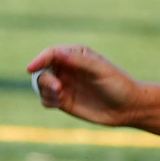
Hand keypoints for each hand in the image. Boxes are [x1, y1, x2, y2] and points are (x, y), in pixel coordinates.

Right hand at [27, 45, 148, 127]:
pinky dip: (47, 100)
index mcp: (76, 54)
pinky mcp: (64, 101)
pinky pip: (46, 99)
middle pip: (43, 69)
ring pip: (41, 85)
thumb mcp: (100, 71)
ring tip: (60, 97)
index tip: (31, 68)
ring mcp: (65, 85)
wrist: (128, 108)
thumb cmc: (118, 85)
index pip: (51, 54)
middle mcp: (67, 68)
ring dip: (45, 90)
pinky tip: (60, 103)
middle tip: (58, 88)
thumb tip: (57, 53)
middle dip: (45, 79)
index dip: (39, 59)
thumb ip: (79, 61)